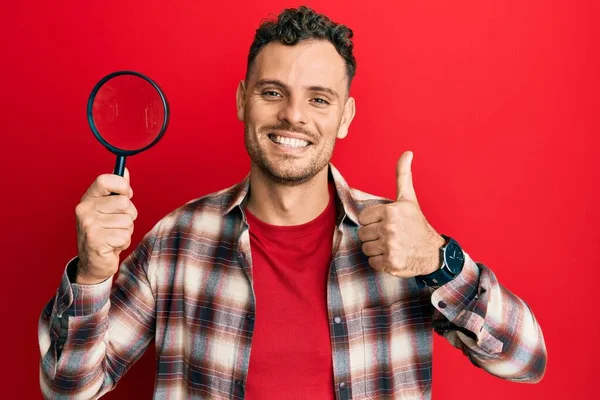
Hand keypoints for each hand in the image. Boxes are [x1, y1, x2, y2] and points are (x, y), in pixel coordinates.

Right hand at [75, 168, 137, 283]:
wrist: (93, 262)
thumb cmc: (105, 232)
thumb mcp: (109, 208)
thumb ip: (117, 190)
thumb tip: (125, 170)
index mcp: (88, 198)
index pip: (106, 180)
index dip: (122, 186)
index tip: (126, 194)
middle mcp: (84, 209)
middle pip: (124, 203)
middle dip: (128, 216)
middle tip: (117, 225)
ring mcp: (88, 225)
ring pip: (127, 221)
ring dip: (126, 231)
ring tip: (113, 236)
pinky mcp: (95, 241)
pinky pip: (125, 236)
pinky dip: (123, 243)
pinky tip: (112, 246)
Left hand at [357, 151, 444, 277]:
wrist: (433, 252)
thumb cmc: (417, 224)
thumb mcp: (409, 199)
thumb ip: (403, 175)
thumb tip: (407, 152)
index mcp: (391, 211)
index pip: (363, 218)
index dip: (372, 221)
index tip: (385, 223)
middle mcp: (390, 228)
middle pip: (362, 234)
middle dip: (374, 236)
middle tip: (390, 235)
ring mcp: (391, 247)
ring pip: (366, 248)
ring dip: (376, 249)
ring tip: (391, 245)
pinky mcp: (391, 263)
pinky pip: (372, 262)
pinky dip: (380, 262)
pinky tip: (393, 256)